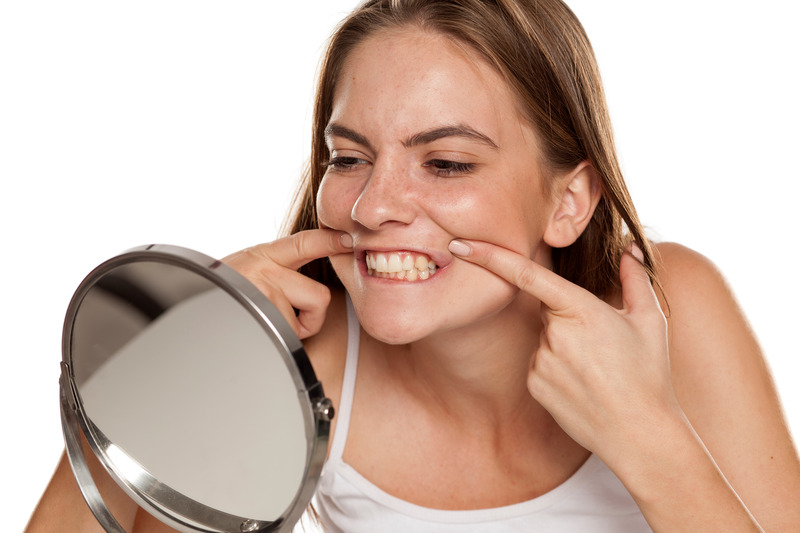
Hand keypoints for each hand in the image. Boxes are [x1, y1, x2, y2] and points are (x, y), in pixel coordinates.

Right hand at [223, 230, 352, 338]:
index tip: (349, 239)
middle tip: (285, 324)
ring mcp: (264, 291)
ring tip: (260, 331)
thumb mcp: (243, 276)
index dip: (330, 240)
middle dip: (311, 318)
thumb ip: (275, 276)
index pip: (303, 242)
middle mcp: (264, 268)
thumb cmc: (215, 301)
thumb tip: (308, 292)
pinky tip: (255, 338)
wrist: (180, 313)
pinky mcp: (264, 315)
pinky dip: (281, 347)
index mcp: (262, 256)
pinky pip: (292, 339)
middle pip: (319, 296)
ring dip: (291, 334)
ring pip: (306, 321)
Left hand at [448, 239, 679, 464]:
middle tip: (601, 343)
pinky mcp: (533, 384)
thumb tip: (630, 248)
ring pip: (544, 337)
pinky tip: (582, 384)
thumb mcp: (650, 320)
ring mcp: (540, 360)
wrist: (639, 433)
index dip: (489, 256)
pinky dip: (556, 367)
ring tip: (597, 369)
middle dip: (569, 317)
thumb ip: (634, 278)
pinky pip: (538, 362)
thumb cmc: (648, 373)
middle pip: (548, 310)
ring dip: (563, 344)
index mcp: (579, 309)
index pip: (525, 274)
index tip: (459, 244)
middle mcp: (553, 333)